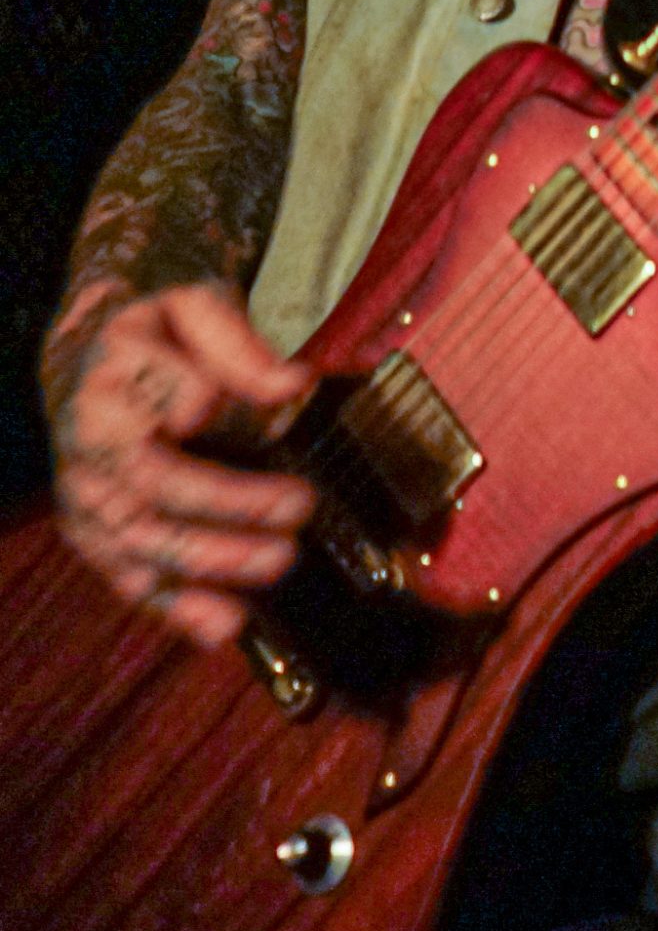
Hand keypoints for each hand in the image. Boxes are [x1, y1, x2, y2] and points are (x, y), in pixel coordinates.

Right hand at [50, 284, 313, 648]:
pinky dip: (176, 605)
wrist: (86, 363)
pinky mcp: (94, 535)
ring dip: (212, 558)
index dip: (192, 397)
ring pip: (142, 537)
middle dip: (227, 498)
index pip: (154, 388)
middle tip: (297, 504)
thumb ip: (237, 343)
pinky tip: (225, 623)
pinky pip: (130, 576)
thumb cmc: (154, 332)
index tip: (247, 405)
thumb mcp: (193, 307)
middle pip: (153, 478)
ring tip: (279, 560)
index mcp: (114, 369)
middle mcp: (91, 437)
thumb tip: (293, 384)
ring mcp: (89, 493)